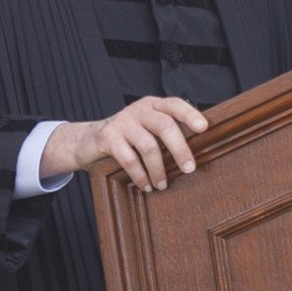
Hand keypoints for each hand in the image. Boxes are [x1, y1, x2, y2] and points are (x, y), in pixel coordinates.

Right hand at [42, 96, 207, 192]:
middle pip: (165, 125)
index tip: (204, 128)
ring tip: (162, 185)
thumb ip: (165, 132)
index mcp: (152, 105)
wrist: (87, 140)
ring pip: (148, 146)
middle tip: (189, 169)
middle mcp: (138, 110)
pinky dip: (140, 176)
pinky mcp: (108, 137)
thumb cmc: (126, 138)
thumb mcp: (146, 128)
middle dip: (180, 149)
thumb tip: (196, 152)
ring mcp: (122, 122)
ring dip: (158, 170)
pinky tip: (146, 186)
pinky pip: (129, 160)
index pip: (174, 104)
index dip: (190, 114)